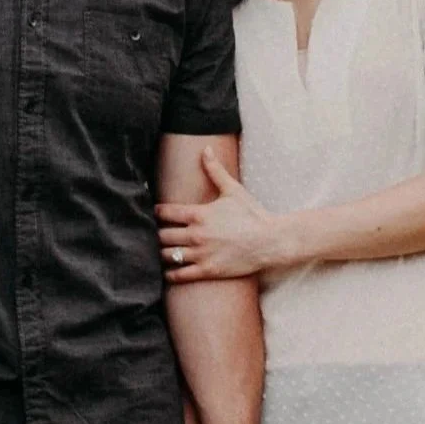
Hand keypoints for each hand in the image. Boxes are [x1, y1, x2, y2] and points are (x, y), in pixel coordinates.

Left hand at [158, 152, 281, 283]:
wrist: (270, 241)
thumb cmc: (252, 214)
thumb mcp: (233, 190)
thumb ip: (215, 170)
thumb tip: (206, 149)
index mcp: (198, 214)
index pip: (165, 213)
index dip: (156, 213)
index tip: (154, 213)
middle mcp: (196, 235)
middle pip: (161, 235)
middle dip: (156, 234)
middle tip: (155, 234)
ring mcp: (200, 254)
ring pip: (167, 255)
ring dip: (160, 253)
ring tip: (159, 251)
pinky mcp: (207, 270)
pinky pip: (179, 274)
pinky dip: (170, 273)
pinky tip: (167, 271)